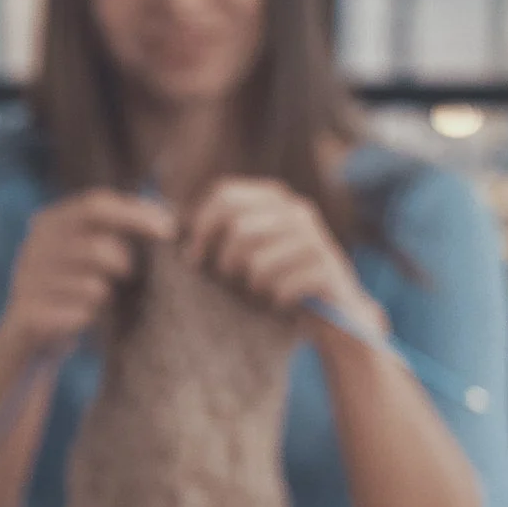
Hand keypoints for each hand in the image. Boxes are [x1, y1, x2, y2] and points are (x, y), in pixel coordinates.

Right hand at [0, 188, 176, 351]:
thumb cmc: (73, 294)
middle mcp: (32, 247)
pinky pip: (80, 315)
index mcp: (48, 222)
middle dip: (125, 263)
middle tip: (129, 276)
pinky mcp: (27, 315)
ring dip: (107, 297)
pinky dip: (90, 319)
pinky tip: (82, 320)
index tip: (170, 231)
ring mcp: (26, 281)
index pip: (97, 205)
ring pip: (92, 286)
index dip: (137, 214)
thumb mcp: (91, 257)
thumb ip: (120, 233)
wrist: (28, 344)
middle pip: (97, 246)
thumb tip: (175, 215)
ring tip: (100, 301)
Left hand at [185, 177, 386, 349]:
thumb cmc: (280, 280)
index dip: (201, 227)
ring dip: (252, 287)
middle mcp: (297, 211)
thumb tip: (171, 233)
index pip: (225, 195)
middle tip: (233, 281)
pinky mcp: (326, 267)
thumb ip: (219, 235)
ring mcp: (315, 237)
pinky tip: (284, 302)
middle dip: (226, 263)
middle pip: (238, 230)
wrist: (336, 311)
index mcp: (275, 198)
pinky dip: (275, 301)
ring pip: (256, 263)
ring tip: (264, 291)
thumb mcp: (249, 251)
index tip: (194, 258)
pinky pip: (279, 286)